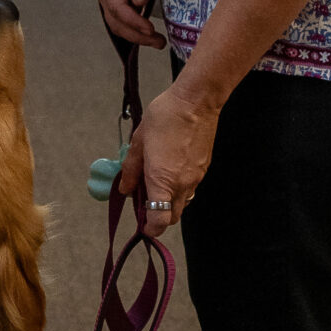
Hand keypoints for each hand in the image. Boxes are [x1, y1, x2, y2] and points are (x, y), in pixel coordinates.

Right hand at [91, 0, 164, 46]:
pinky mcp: (116, 0)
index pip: (116, 6)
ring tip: (157, 42)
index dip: (133, 20)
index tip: (150, 29)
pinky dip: (134, 29)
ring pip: (117, 24)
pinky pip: (122, 19)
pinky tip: (149, 34)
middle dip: (136, 34)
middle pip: (115, 20)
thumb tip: (140, 2)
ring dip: (136, 36)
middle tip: (158, 42)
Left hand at [118, 84, 217, 238]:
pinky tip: (170, 168)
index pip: (160, 221)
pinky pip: (190, 188)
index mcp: (163, 180)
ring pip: (182, 203)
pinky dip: (178, 187)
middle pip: (172, 217)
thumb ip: (131, 170)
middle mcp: (182, 184)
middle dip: (158, 216)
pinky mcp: (204, 169)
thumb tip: (126, 188)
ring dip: (169, 201)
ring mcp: (196, 178)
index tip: (141, 224)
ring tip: (156, 182)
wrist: (196, 101)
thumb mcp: (139, 142)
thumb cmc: (166, 117)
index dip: (149, 228)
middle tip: (145, 201)